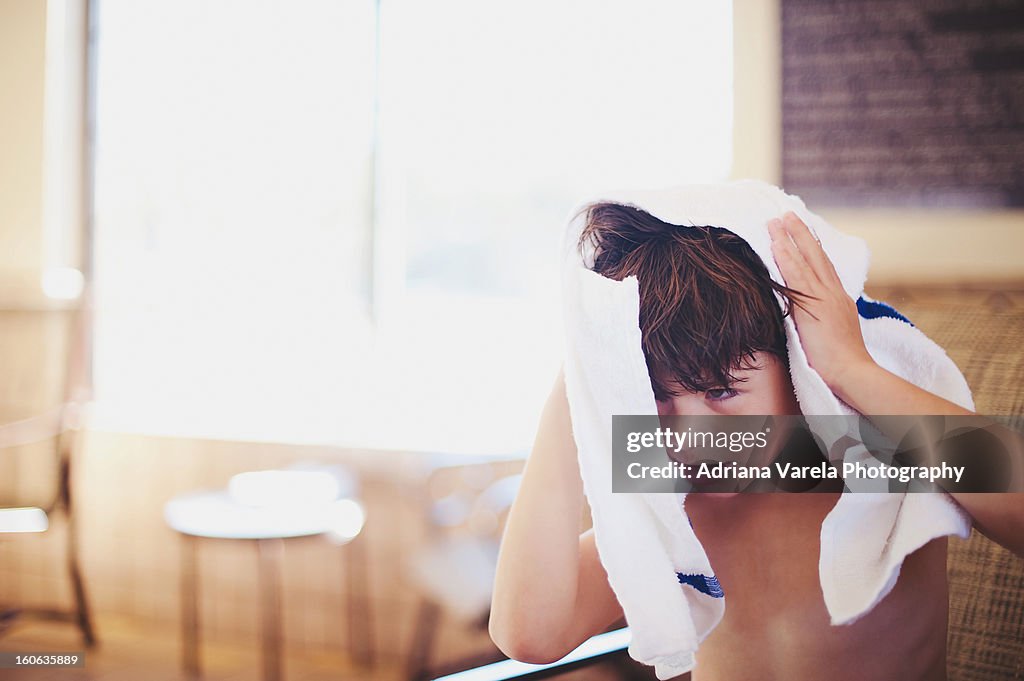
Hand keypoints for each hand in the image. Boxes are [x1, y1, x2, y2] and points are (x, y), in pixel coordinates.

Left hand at [767, 211, 874, 391]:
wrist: (851, 372)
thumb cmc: (840, 364)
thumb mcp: (831, 335)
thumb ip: (820, 322)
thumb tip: (806, 320)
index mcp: (839, 300)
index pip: (824, 269)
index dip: (813, 250)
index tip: (803, 233)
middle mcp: (833, 293)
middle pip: (817, 256)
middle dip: (802, 234)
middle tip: (788, 215)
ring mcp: (824, 296)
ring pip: (805, 259)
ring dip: (790, 237)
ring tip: (777, 220)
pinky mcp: (813, 303)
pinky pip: (797, 273)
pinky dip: (786, 256)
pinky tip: (776, 242)